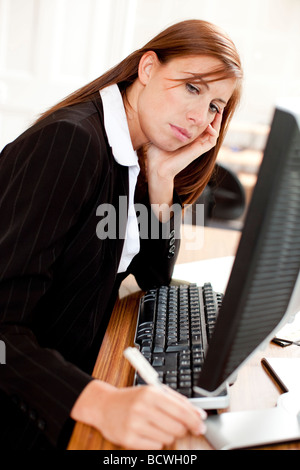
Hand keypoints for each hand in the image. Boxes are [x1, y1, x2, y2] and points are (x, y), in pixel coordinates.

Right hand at [71, 380, 206, 449]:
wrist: (104, 406)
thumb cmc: (131, 399)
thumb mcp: (153, 391)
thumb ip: (177, 400)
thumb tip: (198, 414)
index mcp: (150, 393)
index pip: (181, 411)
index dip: (195, 421)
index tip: (201, 426)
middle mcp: (142, 408)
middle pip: (177, 427)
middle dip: (181, 428)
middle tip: (176, 424)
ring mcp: (135, 424)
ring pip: (168, 438)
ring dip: (167, 434)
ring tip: (155, 425)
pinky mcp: (129, 439)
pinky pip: (155, 446)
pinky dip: (155, 441)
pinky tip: (147, 432)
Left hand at [146, 111, 222, 217]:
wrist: (158, 167)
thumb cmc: (156, 152)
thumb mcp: (160, 132)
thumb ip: (163, 122)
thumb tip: (157, 107)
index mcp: (186, 136)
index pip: (198, 122)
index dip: (202, 112)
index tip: (201, 100)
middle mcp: (194, 140)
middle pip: (209, 125)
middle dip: (213, 114)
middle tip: (215, 102)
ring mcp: (198, 145)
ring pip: (214, 131)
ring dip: (217, 121)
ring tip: (218, 110)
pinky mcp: (199, 150)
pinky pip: (212, 140)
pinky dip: (214, 131)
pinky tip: (209, 125)